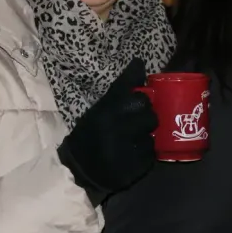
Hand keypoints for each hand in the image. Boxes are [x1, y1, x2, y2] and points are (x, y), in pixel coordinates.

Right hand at [57, 58, 157, 203]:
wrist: (79, 170)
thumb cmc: (90, 134)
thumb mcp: (99, 109)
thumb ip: (120, 89)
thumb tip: (140, 62)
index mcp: (104, 112)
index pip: (135, 94)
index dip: (140, 92)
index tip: (139, 89)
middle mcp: (116, 128)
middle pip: (149, 112)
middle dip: (146, 115)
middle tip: (138, 120)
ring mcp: (126, 150)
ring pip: (152, 134)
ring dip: (146, 135)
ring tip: (134, 139)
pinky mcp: (134, 167)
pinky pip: (151, 154)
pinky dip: (145, 152)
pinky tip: (134, 153)